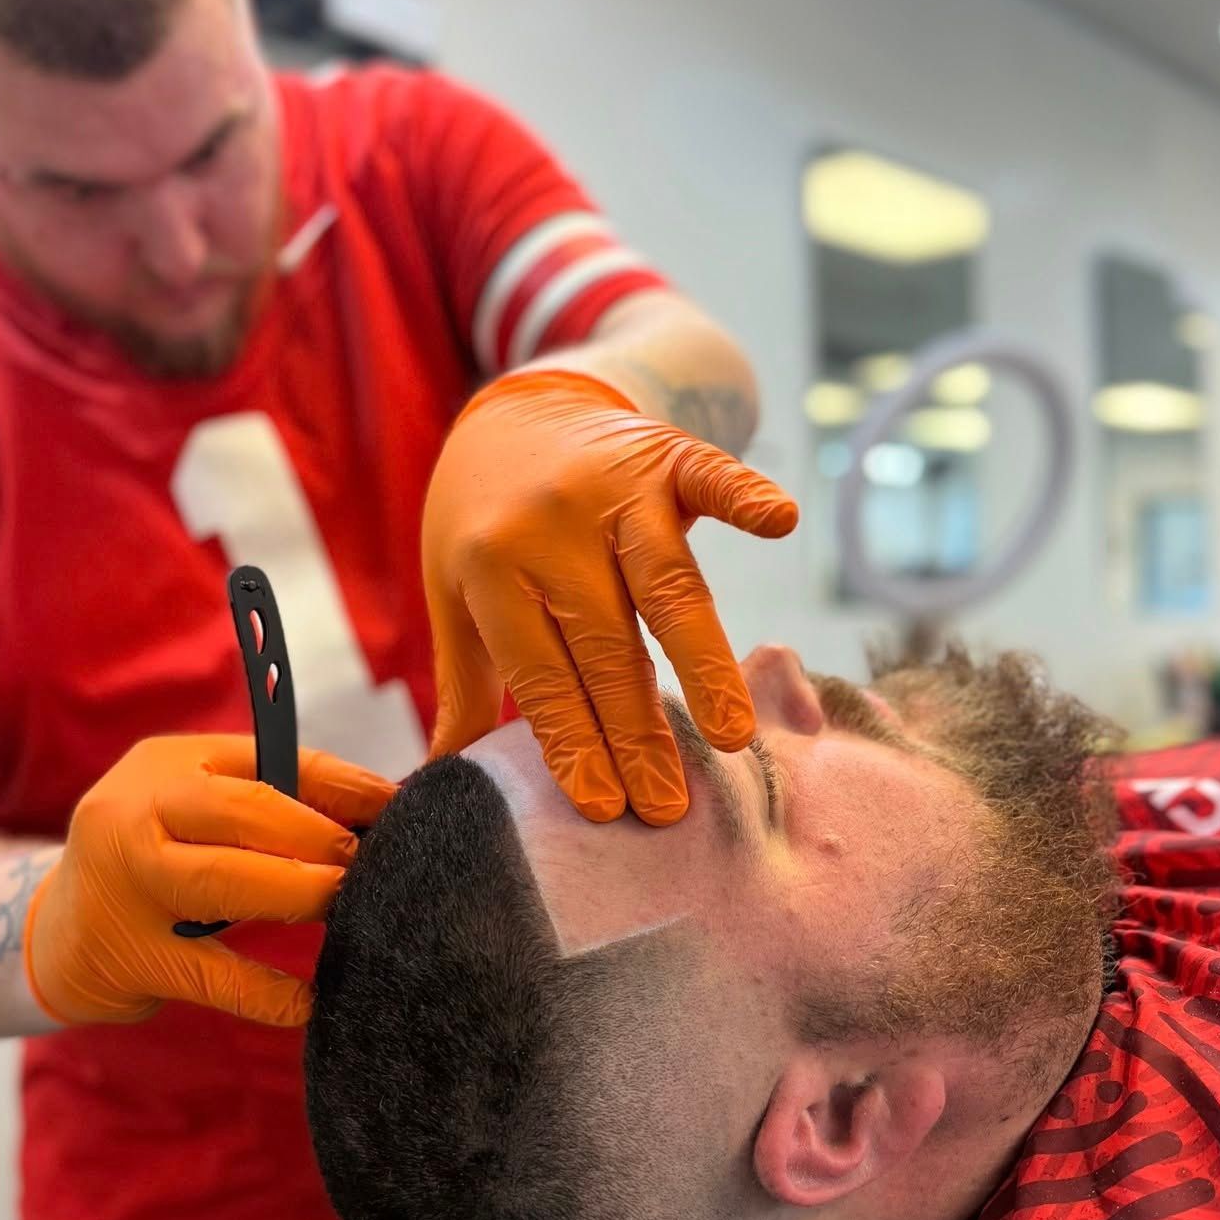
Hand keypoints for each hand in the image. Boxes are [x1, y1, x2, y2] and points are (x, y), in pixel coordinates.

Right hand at [25, 735, 393, 1026]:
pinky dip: (269, 991)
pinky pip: (214, 976)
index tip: (395, 805)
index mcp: (165, 765)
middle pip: (244, 810)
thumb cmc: (153, 861)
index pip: (267, 760)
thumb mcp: (190, 810)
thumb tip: (375, 811)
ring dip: (298, 892)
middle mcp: (137, 813)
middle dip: (320, 834)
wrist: (55, 934)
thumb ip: (266, 801)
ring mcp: (128, 887)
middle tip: (372, 861)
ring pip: (225, 880)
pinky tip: (311, 1001)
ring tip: (349, 905)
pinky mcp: (132, 957)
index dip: (340, 783)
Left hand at [423, 369, 796, 823]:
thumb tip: (440, 783)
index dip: (572, 742)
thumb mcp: (457, 595)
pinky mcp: (664, 455)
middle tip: (668, 808)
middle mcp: (550, 527)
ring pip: (666, 584)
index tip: (604, 808)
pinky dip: (745, 493)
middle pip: (606, 645)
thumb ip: (466, 682)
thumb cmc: (486, 523)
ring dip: (703, 662)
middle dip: (637, 733)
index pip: (540, 673)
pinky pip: (711, 474)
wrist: (516, 411)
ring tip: (733, 735)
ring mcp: (612, 488)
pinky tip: (780, 522)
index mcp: (490, 568)